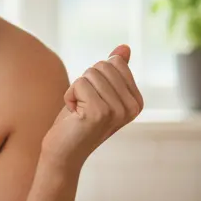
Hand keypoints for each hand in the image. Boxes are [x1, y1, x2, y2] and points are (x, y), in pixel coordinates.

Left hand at [41, 44, 142, 169]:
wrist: (63, 152)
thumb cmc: (78, 121)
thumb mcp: (98, 93)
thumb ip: (114, 72)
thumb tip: (125, 48)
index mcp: (136, 101)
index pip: (115, 62)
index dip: (95, 77)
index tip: (92, 99)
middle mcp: (131, 107)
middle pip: (103, 66)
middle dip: (85, 82)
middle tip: (84, 106)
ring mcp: (117, 111)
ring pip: (90, 74)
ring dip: (76, 90)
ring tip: (79, 111)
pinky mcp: (99, 112)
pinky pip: (79, 83)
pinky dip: (69, 96)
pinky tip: (73, 115)